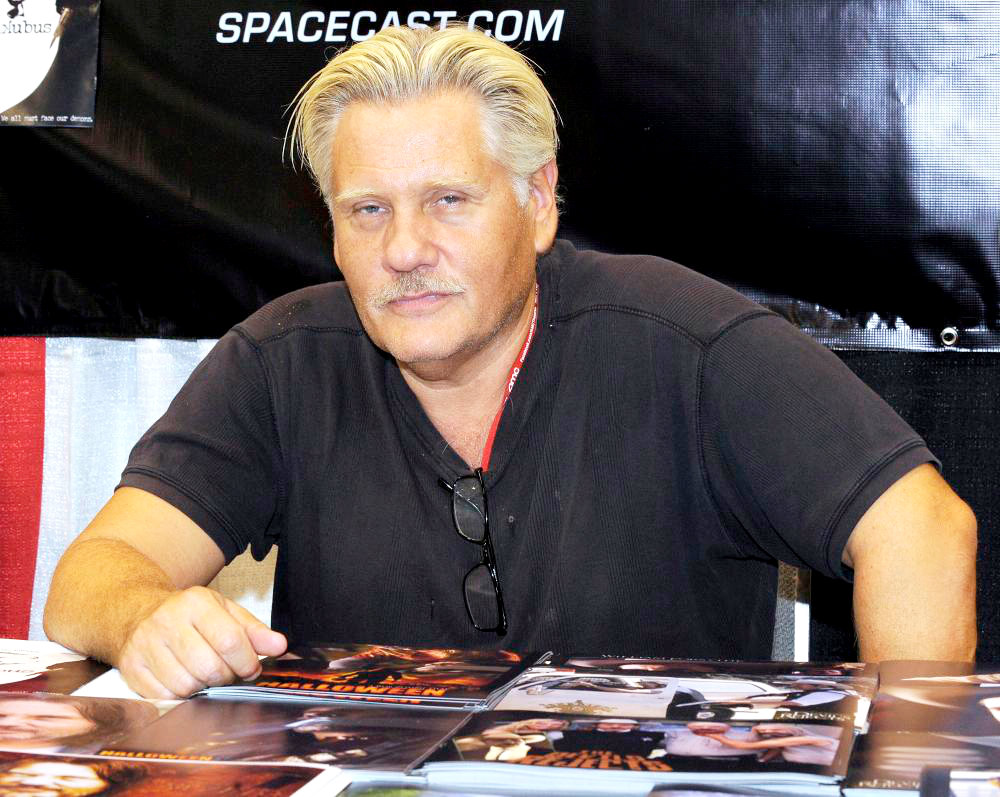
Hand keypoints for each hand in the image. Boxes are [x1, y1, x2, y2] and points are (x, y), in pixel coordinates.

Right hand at [116, 586, 286, 698]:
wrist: (138, 613)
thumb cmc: (188, 615)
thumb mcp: (224, 612)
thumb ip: (254, 630)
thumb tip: (279, 646)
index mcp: (196, 603)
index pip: (230, 640)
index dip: (246, 661)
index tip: (251, 668)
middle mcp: (168, 621)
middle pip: (209, 667)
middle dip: (226, 677)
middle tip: (228, 673)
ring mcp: (146, 646)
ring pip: (187, 685)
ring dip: (203, 688)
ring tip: (205, 675)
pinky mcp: (131, 668)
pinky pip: (165, 696)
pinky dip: (180, 696)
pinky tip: (184, 681)